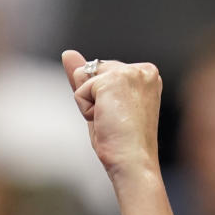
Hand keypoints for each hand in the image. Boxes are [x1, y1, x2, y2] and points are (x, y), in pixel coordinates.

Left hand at [61, 49, 162, 178]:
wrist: (132, 162)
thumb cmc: (122, 142)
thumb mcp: (103, 105)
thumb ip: (87, 78)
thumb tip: (67, 53)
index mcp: (148, 74)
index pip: (105, 72)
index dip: (103, 98)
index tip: (122, 118)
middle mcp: (143, 69)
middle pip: (94, 70)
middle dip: (95, 98)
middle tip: (115, 122)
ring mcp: (129, 72)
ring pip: (85, 78)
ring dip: (90, 103)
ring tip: (111, 121)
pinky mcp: (112, 80)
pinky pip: (80, 91)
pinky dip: (85, 110)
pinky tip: (105, 121)